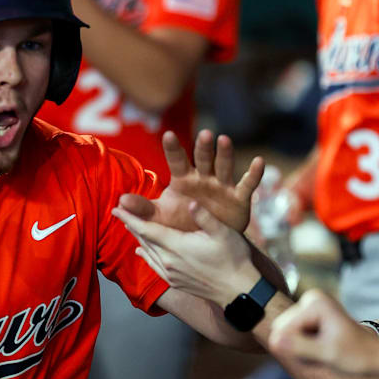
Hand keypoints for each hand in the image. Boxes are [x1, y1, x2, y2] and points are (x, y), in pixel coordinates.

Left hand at [114, 201, 258, 306]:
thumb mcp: (222, 233)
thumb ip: (203, 217)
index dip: (129, 218)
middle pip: (143, 240)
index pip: (146, 230)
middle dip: (130, 225)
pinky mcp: (176, 283)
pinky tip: (140, 252)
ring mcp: (171, 274)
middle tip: (119, 212)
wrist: (239, 291)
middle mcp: (169, 261)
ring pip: (147, 253)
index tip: (115, 209)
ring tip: (129, 227)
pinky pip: (154, 266)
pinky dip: (144, 256)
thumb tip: (189, 202)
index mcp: (177, 246)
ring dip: (137, 239)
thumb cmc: (234, 259)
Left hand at [120, 130, 263, 232]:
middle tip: (204, 134)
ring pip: (225, 166)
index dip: (173, 149)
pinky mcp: (239, 198)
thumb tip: (119, 202)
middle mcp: (203, 178)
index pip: (177, 160)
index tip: (167, 134)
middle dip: (203, 147)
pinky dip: (254, 174)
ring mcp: (222, 186)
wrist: (207, 245)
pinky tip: (260, 162)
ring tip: (225, 140)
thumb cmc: (182, 225)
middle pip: (203, 158)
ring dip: (225, 154)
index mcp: (183, 180)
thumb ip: (143, 209)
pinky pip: (248, 184)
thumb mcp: (162, 218)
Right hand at [268, 289, 378, 376]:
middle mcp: (311, 299)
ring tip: (323, 353)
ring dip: (301, 349)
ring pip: (286, 334)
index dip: (298, 348)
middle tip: (322, 354)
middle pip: (282, 329)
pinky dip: (304, 347)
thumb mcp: (327, 354)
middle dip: (297, 347)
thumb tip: (274, 342)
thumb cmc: (357, 356)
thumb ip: (299, 347)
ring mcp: (310, 307)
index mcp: (315, 303)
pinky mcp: (310, 316)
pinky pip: (293, 335)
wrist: (376, 358)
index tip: (323, 352)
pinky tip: (321, 350)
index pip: (284, 329)